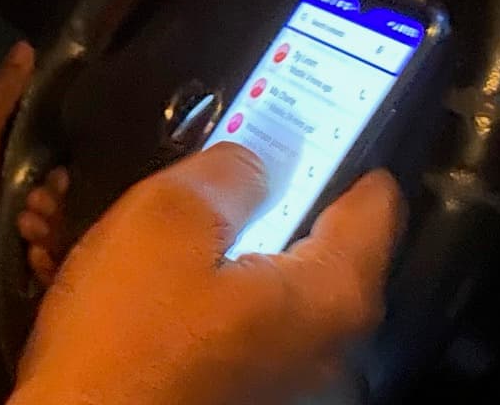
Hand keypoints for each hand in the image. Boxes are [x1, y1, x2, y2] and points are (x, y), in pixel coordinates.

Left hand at [0, 41, 34, 323]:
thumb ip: (0, 94)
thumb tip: (25, 45)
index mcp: (4, 174)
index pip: (56, 173)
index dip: (62, 175)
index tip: (55, 178)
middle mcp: (13, 210)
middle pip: (61, 209)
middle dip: (56, 207)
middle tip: (33, 209)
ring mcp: (14, 249)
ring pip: (59, 241)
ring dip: (51, 236)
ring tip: (26, 234)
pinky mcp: (16, 283)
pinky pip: (51, 276)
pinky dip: (47, 267)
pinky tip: (33, 259)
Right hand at [11, 145, 402, 404]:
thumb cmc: (123, 340)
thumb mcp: (166, 223)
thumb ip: (231, 173)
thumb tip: (261, 158)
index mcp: (334, 298)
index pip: (376, 201)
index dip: (337, 151)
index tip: (296, 122)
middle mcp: (335, 353)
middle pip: (321, 248)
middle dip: (263, 207)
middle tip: (200, 180)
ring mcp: (293, 388)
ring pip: (271, 292)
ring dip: (219, 256)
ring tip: (148, 233)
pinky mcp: (250, 403)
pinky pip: (241, 333)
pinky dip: (203, 302)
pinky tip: (142, 289)